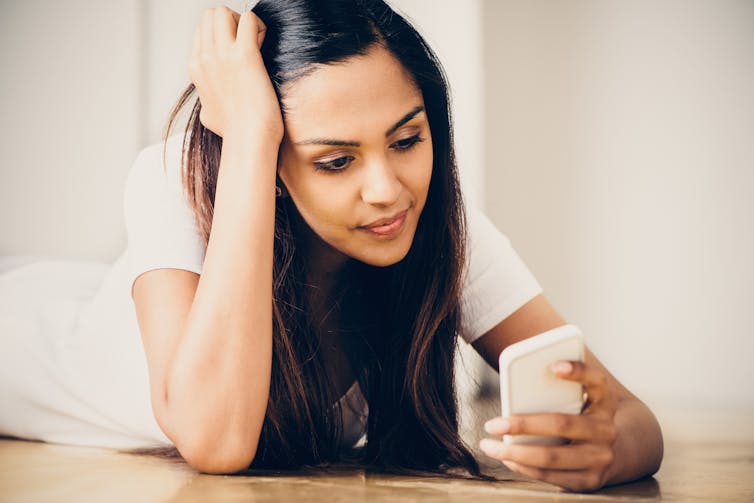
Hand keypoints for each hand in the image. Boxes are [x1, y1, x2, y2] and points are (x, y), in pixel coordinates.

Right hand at [189, 6, 283, 140]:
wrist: (248, 140)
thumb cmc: (234, 132)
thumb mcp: (209, 115)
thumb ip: (207, 103)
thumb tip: (210, 107)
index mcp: (196, 68)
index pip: (202, 31)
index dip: (223, 35)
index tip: (239, 52)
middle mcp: (205, 58)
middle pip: (211, 15)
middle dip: (232, 22)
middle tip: (248, 42)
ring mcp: (222, 55)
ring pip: (223, 12)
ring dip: (243, 21)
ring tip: (255, 43)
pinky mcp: (245, 56)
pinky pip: (249, 19)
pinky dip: (259, 26)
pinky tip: (263, 46)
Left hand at [479, 360, 618, 491]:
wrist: (609, 453)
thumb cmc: (579, 417)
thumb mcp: (578, 400)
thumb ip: (556, 390)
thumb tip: (515, 387)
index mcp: (604, 401)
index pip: (596, 381)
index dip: (578, 371)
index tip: (552, 365)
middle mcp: (606, 429)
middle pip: (562, 424)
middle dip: (523, 425)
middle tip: (492, 424)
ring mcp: (600, 458)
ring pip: (552, 456)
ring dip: (515, 452)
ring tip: (489, 445)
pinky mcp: (589, 480)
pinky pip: (552, 476)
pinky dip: (525, 467)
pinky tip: (507, 458)